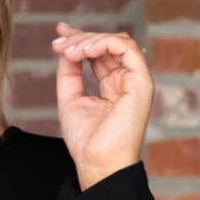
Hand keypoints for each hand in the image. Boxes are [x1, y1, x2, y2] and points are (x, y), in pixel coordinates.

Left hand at [51, 23, 154, 188]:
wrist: (98, 164)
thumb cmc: (86, 142)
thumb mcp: (70, 100)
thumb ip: (69, 73)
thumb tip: (65, 48)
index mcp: (113, 85)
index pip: (99, 53)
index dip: (79, 39)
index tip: (58, 36)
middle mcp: (127, 80)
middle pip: (106, 44)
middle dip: (80, 38)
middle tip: (59, 44)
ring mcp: (136, 80)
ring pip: (116, 41)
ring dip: (89, 41)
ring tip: (68, 51)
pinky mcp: (142, 82)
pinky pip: (126, 47)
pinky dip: (104, 42)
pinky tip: (84, 51)